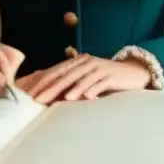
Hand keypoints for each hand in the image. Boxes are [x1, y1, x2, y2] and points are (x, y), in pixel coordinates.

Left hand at [20, 54, 150, 104]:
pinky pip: (100, 82)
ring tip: (61, 99)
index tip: (30, 95)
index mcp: (77, 62)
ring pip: (81, 78)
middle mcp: (86, 62)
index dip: (42, 83)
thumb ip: (70, 84)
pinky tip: (87, 97)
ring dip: (71, 89)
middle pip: (65, 75)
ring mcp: (99, 68)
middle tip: (38, 100)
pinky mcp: (111, 75)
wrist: (134, 72)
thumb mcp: (86, 79)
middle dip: (51, 88)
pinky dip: (92, 89)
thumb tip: (49, 96)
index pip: (55, 72)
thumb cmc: (105, 80)